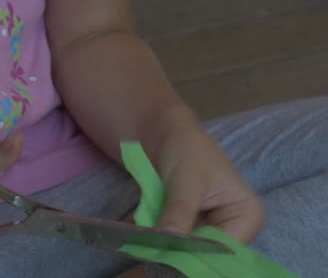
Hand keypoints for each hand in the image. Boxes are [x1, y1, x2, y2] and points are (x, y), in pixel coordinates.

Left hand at [117, 110, 264, 277]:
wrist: (164, 135)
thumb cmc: (187, 149)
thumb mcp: (186, 180)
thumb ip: (180, 211)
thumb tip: (170, 238)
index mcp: (248, 216)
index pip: (225, 249)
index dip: (196, 253)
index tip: (167, 250)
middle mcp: (234, 229)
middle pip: (206, 254)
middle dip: (178, 252)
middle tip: (150, 247)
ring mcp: (209, 231)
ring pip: (187, 252)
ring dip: (164, 248)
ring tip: (144, 241)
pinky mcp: (188, 230)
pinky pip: (173, 245)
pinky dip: (157, 243)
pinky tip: (141, 239)